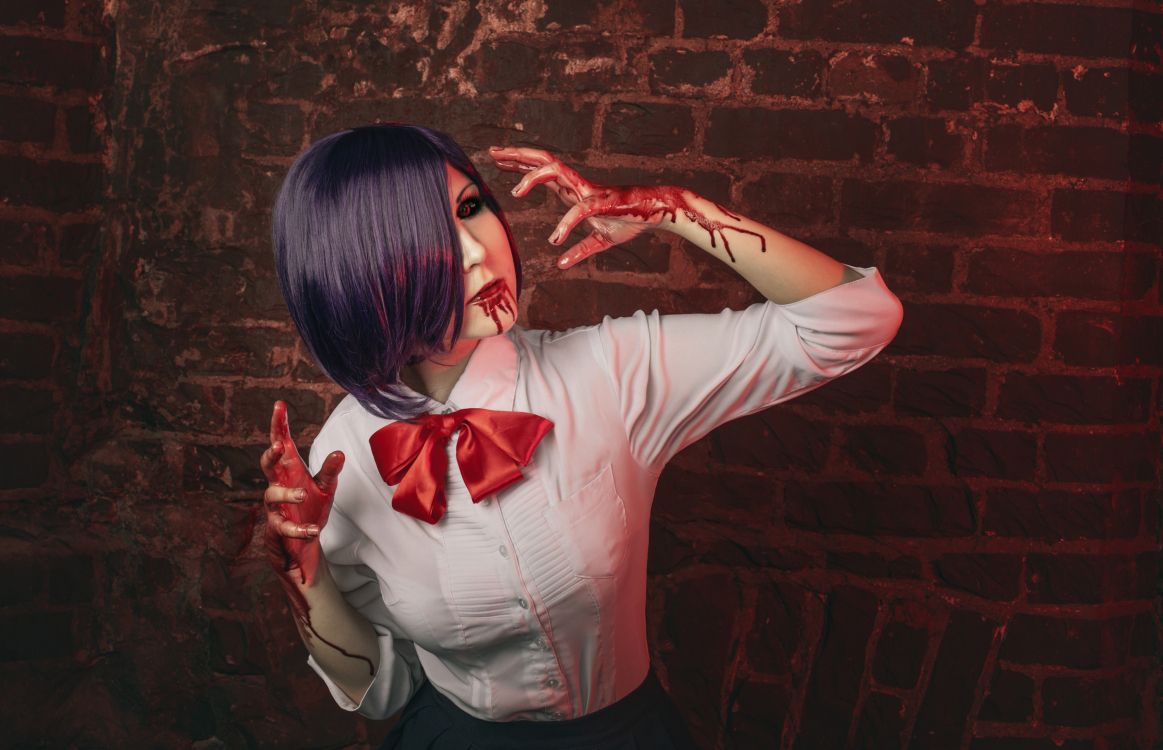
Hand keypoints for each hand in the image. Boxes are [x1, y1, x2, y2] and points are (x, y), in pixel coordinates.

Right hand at [260, 400, 343, 587]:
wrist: (303, 547)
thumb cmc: (310, 510)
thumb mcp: (325, 488)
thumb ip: (330, 470)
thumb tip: (339, 451)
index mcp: (290, 472)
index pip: (281, 444)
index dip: (278, 425)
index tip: (279, 405)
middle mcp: (278, 486)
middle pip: (267, 465)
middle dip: (270, 454)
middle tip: (278, 445)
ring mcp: (275, 508)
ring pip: (272, 496)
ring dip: (287, 494)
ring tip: (303, 495)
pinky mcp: (276, 530)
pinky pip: (283, 527)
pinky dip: (299, 529)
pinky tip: (313, 529)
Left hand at [488, 145, 686, 268]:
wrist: (654, 214)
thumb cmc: (627, 221)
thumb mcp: (599, 241)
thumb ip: (579, 250)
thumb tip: (560, 264)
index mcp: (572, 189)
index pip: (541, 169)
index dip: (519, 163)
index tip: (499, 160)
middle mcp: (576, 184)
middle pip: (541, 160)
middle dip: (516, 155)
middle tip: (492, 152)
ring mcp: (587, 191)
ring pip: (555, 171)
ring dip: (533, 178)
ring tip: (516, 192)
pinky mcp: (600, 203)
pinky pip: (578, 211)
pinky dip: (565, 225)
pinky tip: (556, 239)